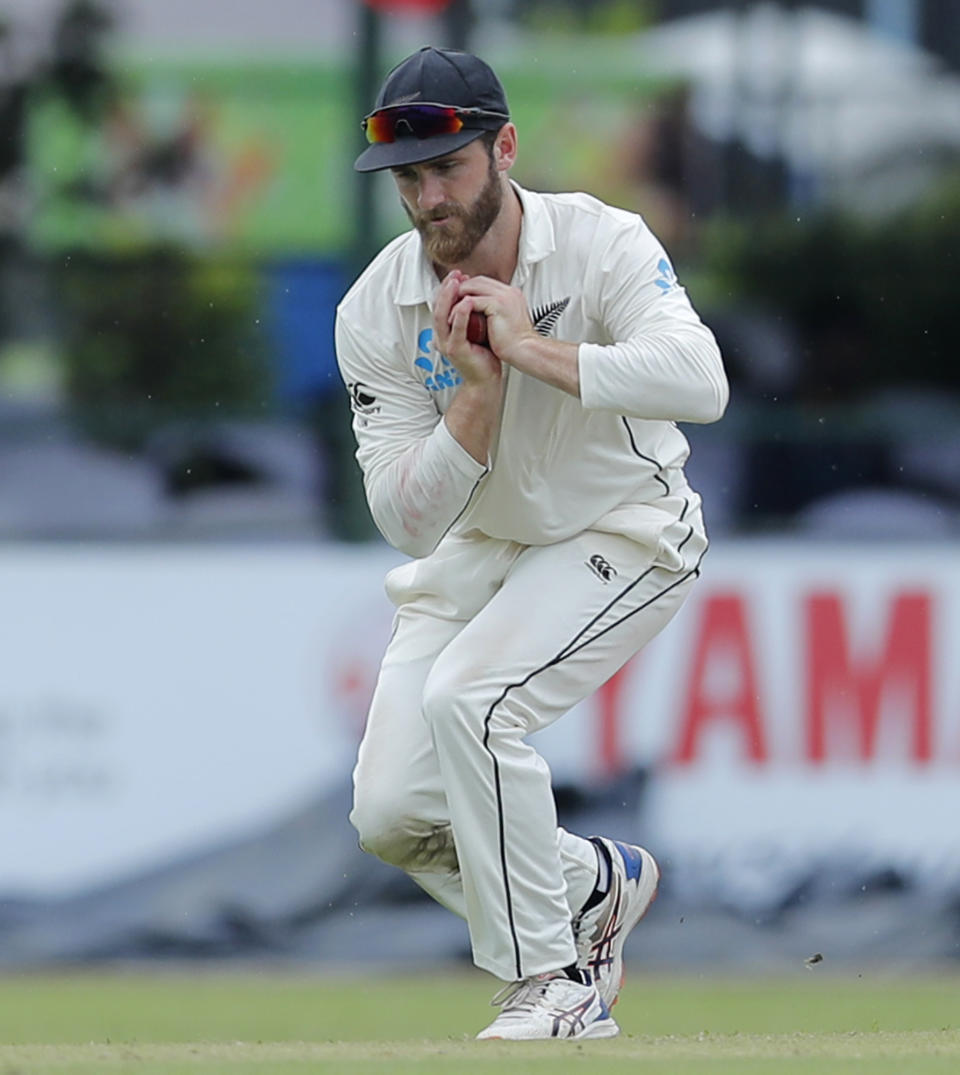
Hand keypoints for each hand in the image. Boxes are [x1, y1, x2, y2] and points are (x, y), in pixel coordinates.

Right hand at [432, 270, 500, 386]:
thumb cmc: (483, 355)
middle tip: (456, 273)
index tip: (459, 275)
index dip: (447, 288)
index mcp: (445, 331)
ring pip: (442, 316)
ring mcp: (446, 344)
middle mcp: (441, 336)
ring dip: (449, 297)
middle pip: (438, 307)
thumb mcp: (475, 329)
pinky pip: (456, 330)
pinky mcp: (455, 350)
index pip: (441, 304)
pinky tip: (467, 302)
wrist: (486, 378)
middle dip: (446, 288)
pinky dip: (461, 315)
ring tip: (458, 282)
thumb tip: (476, 295)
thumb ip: (471, 315)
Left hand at [457, 275, 580, 397]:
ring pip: (472, 288)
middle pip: (477, 281)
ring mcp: (504, 296)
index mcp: (510, 294)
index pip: (484, 282)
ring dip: (457, 298)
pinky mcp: (498, 304)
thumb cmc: (515, 344)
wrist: (525, 352)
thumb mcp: (502, 323)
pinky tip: (453, 319)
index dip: (468, 288)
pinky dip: (460, 309)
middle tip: (447, 301)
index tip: (456, 298)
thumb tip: (478, 313)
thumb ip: (492, 313)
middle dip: (460, 289)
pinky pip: (472, 301)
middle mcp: (508, 291)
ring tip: (447, 311)